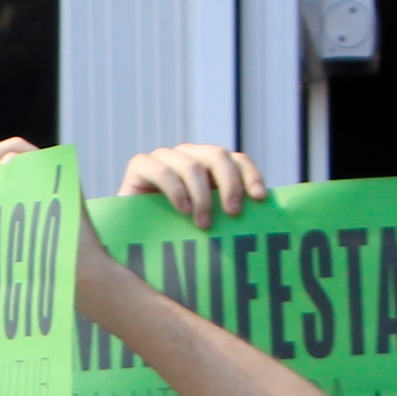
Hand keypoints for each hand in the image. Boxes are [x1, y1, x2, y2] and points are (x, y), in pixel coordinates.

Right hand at [116, 144, 272, 225]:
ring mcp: (164, 159)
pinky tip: (182, 210)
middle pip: (217, 155)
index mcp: (210, 167)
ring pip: (191, 163)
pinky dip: (175, 189)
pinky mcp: (140, 166)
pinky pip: (160, 169)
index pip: (237, 159)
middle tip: (233, 213)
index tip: (259, 198)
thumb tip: (264, 215)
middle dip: (229, 183)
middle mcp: (189, 157)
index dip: (250, 174)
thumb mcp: (208, 223)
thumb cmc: (176, 235)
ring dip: (201, 194)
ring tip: (203, 223)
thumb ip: (228, 214)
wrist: (133, 240)